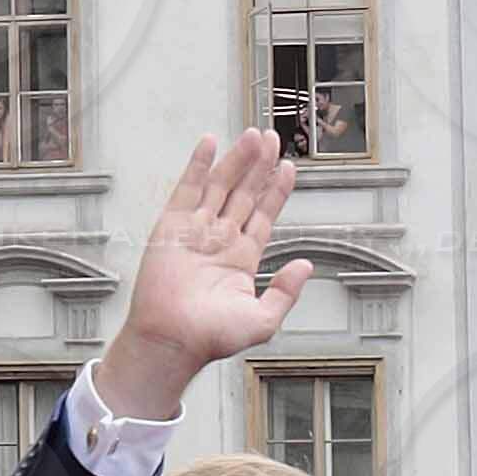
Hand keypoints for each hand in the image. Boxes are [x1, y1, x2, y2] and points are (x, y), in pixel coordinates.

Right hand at [101, 132, 313, 400]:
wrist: (171, 339)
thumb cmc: (211, 337)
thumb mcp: (263, 320)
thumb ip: (287, 292)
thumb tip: (305, 265)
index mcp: (242, 258)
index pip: (263, 214)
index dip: (276, 190)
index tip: (289, 167)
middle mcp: (220, 240)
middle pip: (244, 192)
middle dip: (260, 166)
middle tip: (272, 139)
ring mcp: (196, 231)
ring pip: (221, 185)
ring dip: (237, 159)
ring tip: (253, 136)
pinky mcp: (171, 226)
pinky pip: (187, 188)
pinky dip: (198, 165)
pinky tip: (210, 143)